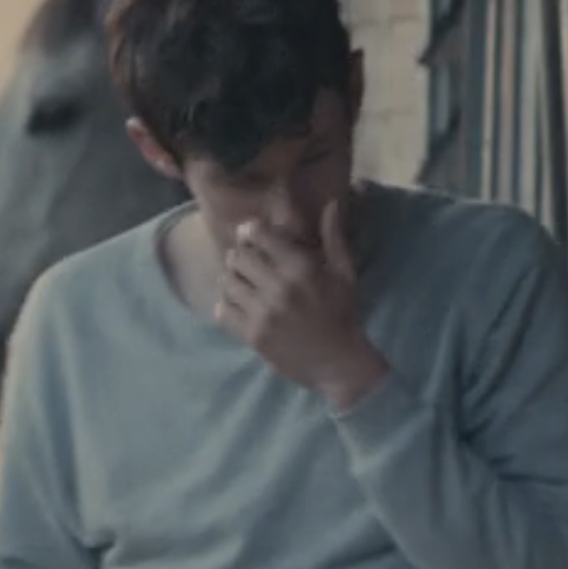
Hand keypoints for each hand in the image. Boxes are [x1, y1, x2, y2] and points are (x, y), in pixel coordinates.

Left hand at [216, 197, 390, 410]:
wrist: (338, 364)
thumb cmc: (343, 315)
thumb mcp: (344, 274)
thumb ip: (334, 237)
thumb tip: (331, 204)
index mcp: (301, 268)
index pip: (258, 235)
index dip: (250, 232)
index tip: (251, 236)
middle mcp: (278, 287)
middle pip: (237, 257)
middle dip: (240, 257)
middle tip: (248, 264)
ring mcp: (263, 313)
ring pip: (227, 283)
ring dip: (232, 281)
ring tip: (243, 285)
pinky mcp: (252, 336)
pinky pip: (223, 311)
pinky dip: (226, 306)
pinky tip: (239, 307)